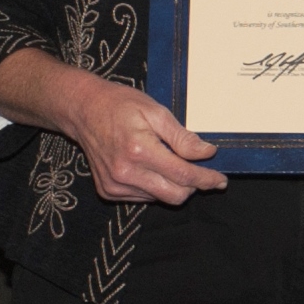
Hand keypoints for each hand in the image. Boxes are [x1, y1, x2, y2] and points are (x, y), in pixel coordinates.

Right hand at [55, 77, 228, 205]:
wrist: (83, 110)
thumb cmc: (119, 105)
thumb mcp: (155, 111)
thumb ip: (182, 136)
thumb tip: (207, 153)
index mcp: (139, 150)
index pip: (183, 175)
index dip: (206, 179)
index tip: (220, 179)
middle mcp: (125, 173)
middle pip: (175, 195)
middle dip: (192, 185)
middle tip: (198, 170)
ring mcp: (115, 185)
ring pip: (160, 198)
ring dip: (171, 184)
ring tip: (163, 159)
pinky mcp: (109, 191)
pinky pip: (143, 197)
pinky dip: (153, 186)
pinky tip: (146, 166)